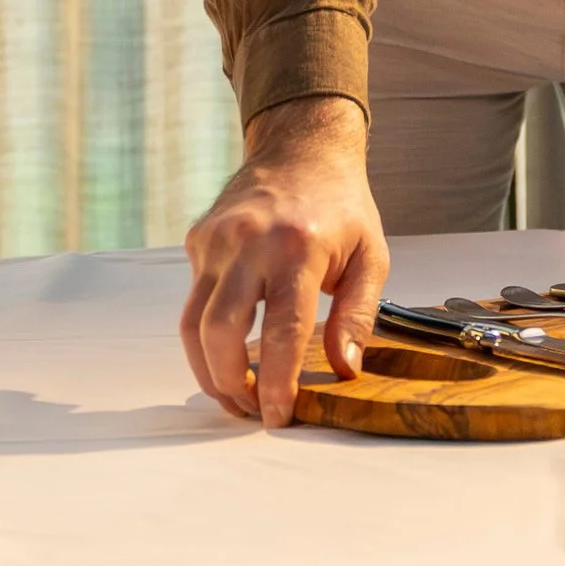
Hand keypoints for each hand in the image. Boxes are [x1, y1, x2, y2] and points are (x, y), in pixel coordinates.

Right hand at [180, 96, 388, 427]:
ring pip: (193, 324)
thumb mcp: (372, 256)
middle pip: (220, 333)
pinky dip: (205, 336)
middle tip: (252, 411)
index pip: (282, 332)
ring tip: (235, 394)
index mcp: (298, 247)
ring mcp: (217, 240)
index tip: (278, 418)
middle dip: (232, 385)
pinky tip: (228, 353)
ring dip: (208, 370)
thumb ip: (358, 316)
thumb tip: (344, 370)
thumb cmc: (341, 205)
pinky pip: (193, 300)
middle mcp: (249, 242)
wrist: (301, 147)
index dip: (277, 383)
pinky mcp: (198, 240)